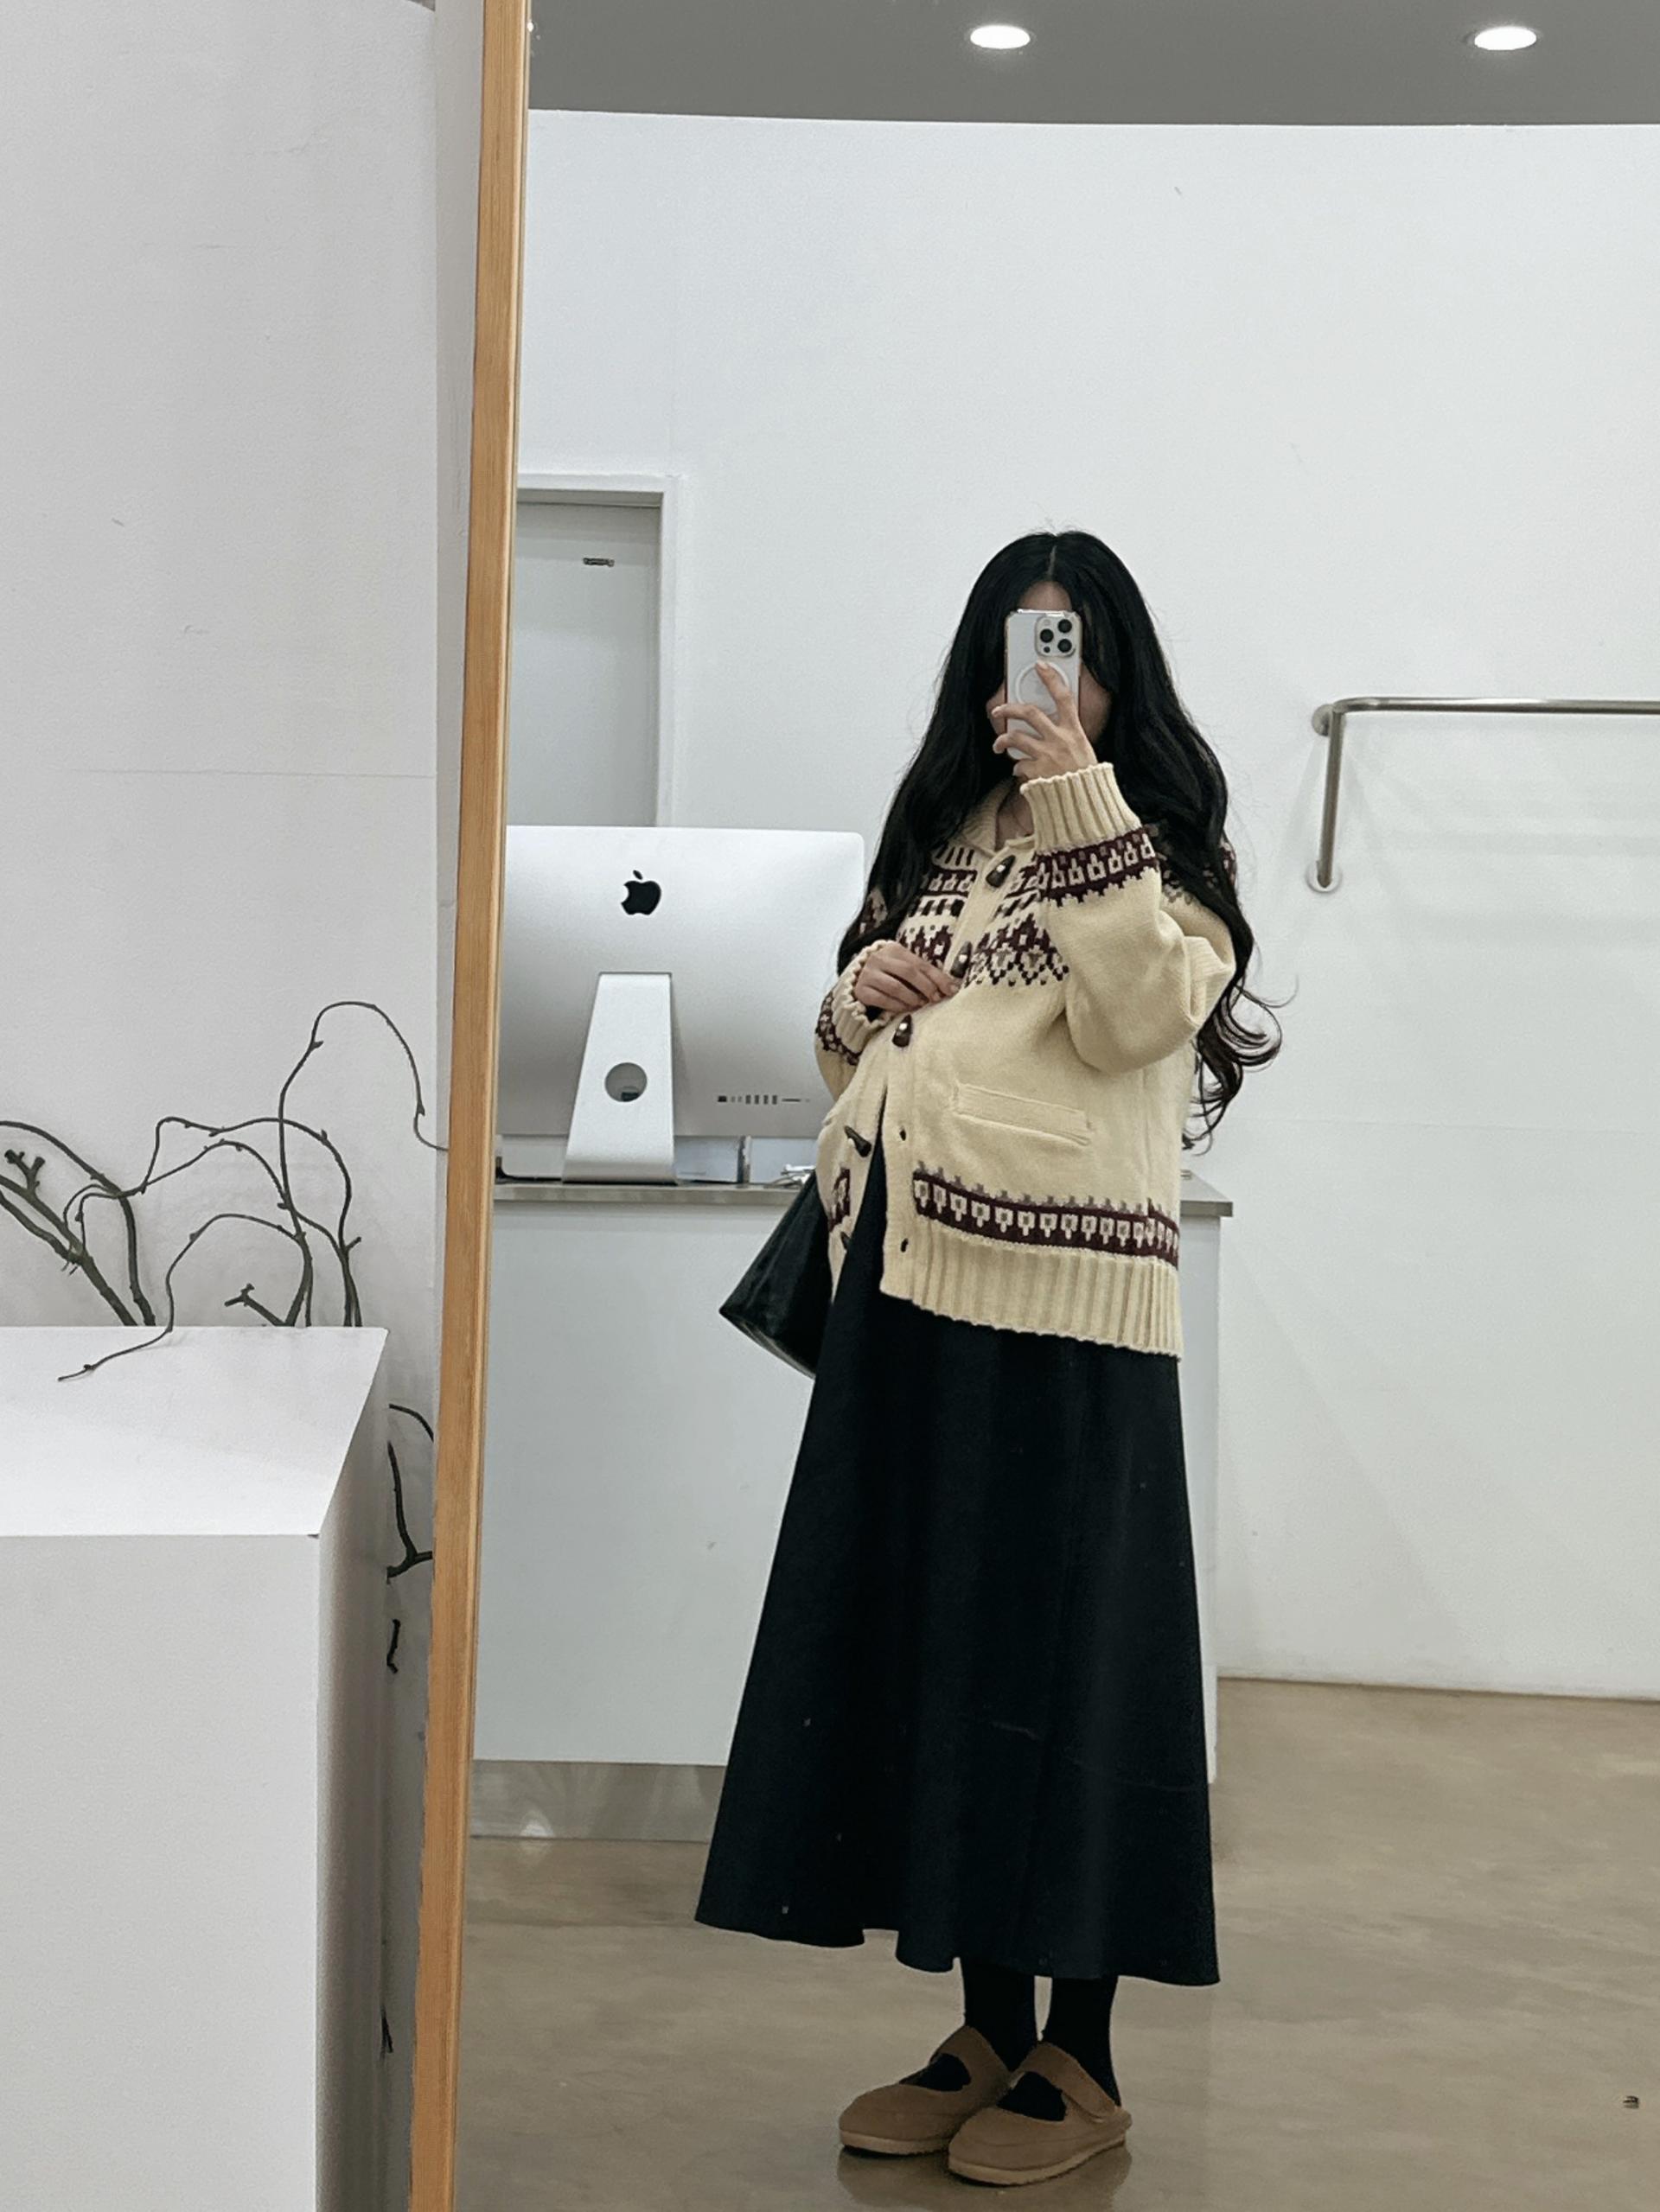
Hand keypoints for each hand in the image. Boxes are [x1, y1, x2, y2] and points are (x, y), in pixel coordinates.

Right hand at [854, 941, 959, 1013]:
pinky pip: (882, 1000)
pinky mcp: (861, 990)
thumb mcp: (904, 967)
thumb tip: (951, 987)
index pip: (920, 963)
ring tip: (920, 1004)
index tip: (951, 990)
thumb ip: (923, 973)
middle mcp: (879, 959)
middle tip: (935, 999)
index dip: (937, 977)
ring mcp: (868, 974)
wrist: (858, 979)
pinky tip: (905, 1009)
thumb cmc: (889, 974)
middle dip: (926, 987)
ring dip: (911, 998)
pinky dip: (897, 1006)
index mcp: (894, 949)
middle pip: (908, 972)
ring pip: (895, 987)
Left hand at [990, 662, 1099, 780]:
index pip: (1064, 698)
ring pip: (1016, 738)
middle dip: (1010, 708)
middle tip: (998, 710)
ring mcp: (1047, 755)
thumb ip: (1069, 738)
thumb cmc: (1087, 780)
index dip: (1052, 679)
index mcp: (1075, 732)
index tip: (1041, 666)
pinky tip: (1018, 770)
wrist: (1085, 805)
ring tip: (998, 745)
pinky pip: (1018, 765)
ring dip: (1003, 741)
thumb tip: (1056, 729)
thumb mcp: (1085, 752)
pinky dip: (1016, 767)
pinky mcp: (1037, 772)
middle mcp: (1060, 740)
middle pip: (1030, 713)